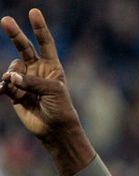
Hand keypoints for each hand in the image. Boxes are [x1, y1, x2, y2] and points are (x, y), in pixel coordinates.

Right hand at [0, 8, 93, 175]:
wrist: (54, 129)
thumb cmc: (60, 108)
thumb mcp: (52, 91)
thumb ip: (31, 81)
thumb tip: (10, 77)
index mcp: (52, 66)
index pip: (45, 43)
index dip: (39, 28)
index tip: (33, 12)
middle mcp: (37, 70)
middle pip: (23, 47)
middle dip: (15, 34)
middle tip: (6, 20)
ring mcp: (25, 80)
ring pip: (11, 69)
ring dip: (11, 76)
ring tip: (14, 86)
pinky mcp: (15, 92)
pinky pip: (4, 83)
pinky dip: (3, 85)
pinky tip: (4, 89)